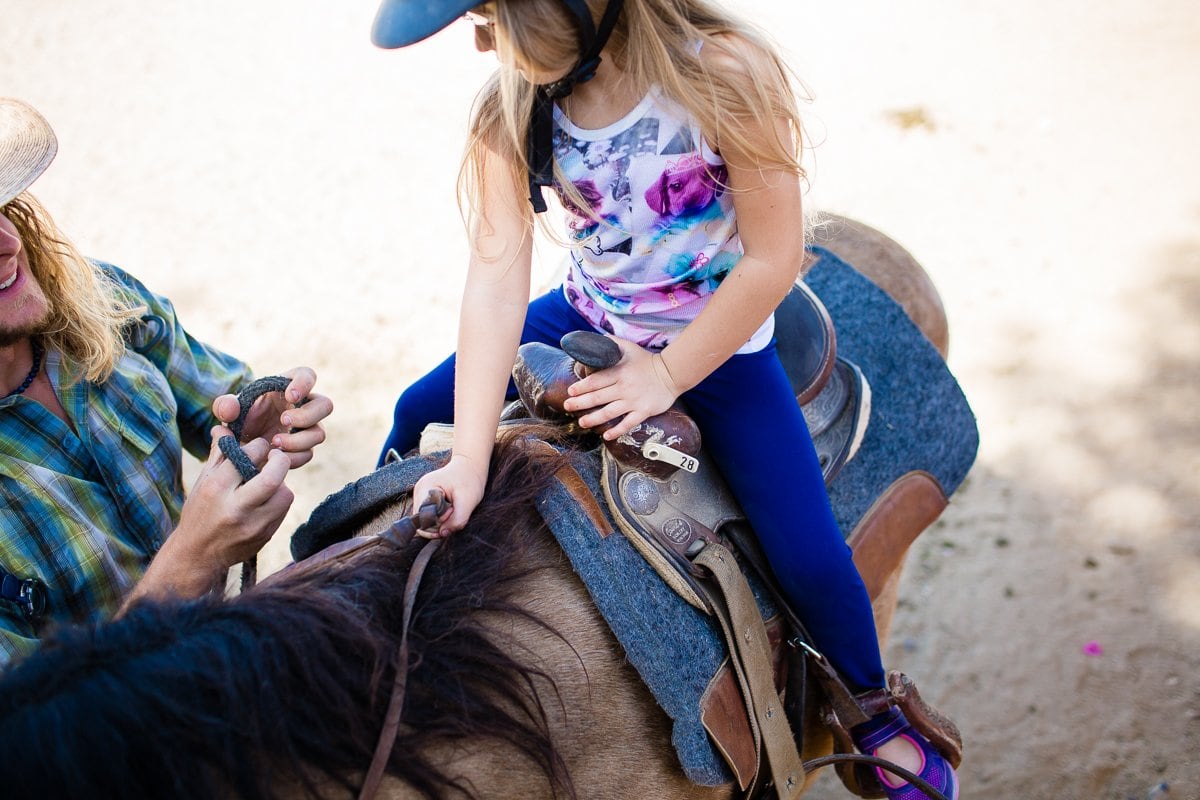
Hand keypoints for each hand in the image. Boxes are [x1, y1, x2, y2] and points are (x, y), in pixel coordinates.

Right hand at [124, 430, 293, 606]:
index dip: (259, 446)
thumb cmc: (199, 512)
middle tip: (276, 456)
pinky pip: (283, 511)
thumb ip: (218, 454)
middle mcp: (236, 508)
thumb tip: (223, 427)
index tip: (259, 446)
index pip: (247, 456)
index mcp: (216, 489)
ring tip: (268, 482)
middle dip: (280, 461)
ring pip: (285, 495)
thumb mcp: (203, 481)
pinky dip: (278, 500)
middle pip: (273, 478)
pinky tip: (265, 500)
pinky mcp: (265, 537)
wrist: (198, 555)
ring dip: (281, 483)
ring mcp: (253, 526)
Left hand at [212, 366, 332, 468]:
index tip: (290, 396)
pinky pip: (309, 453)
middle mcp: (303, 407)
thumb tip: (230, 408)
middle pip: (325, 405)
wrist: (240, 443)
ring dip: (299, 440)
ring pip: (319, 433)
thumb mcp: (227, 409)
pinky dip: (294, 457)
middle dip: (306, 415)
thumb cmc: (239, 417)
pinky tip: (275, 457)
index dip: (304, 384)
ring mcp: (306, 429)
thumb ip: (225, 405)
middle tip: (283, 421)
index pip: (307, 375)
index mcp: (288, 387)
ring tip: (274, 443)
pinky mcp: (303, 449)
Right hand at [412, 454, 487, 538]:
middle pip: (421, 521)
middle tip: (455, 511)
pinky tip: (450, 510)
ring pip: (425, 521)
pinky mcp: (425, 500)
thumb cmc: (470, 480)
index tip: (452, 513)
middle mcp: (418, 492)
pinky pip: (428, 517)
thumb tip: (443, 534)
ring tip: (453, 509)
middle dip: (439, 523)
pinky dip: (440, 518)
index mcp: (425, 488)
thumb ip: (457, 519)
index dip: (436, 523)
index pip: (421, 518)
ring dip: (440, 522)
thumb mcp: (468, 501)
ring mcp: (420, 496)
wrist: (470, 467)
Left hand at [562, 338, 679, 439]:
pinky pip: (628, 423)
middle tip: (567, 406)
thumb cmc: (647, 361)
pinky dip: (617, 430)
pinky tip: (606, 436)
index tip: (570, 391)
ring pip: (609, 412)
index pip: (596, 380)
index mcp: (619, 372)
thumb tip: (594, 340)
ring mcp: (634, 401)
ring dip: (594, 419)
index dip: (581, 387)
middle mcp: (624, 387)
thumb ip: (611, 343)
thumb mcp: (629, 347)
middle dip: (580, 403)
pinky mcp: (643, 411)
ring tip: (582, 422)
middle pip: (598, 397)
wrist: (671, 373)